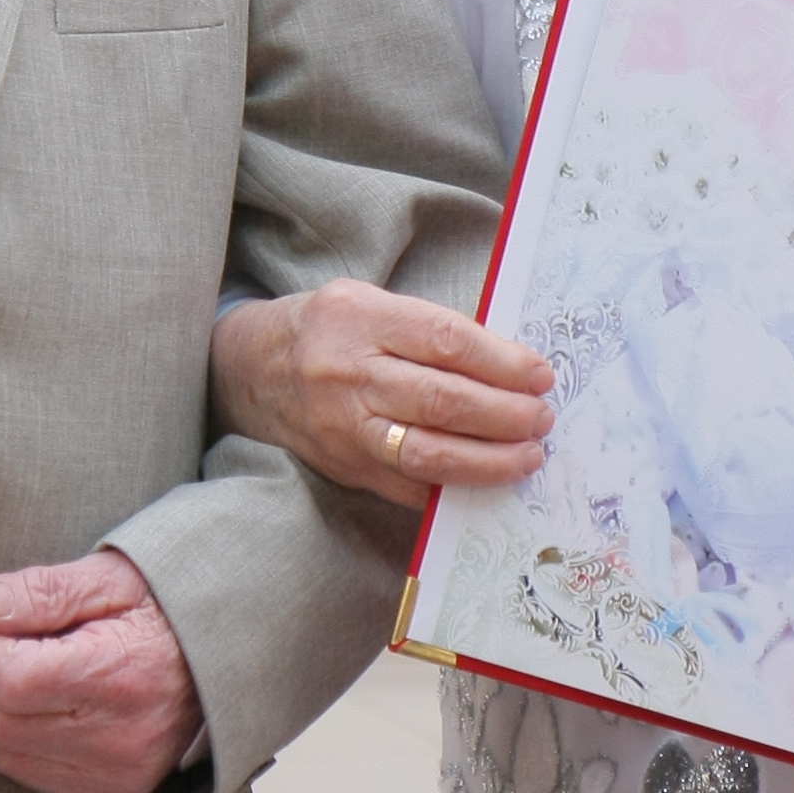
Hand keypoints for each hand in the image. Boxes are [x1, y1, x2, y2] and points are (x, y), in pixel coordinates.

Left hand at [0, 550, 204, 792]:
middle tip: (29, 645)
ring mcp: (113, 773)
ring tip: (48, 676)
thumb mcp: (111, 580)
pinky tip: (59, 709)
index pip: (9, 676)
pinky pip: (26, 772)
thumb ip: (41, 591)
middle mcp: (116, 737)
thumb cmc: (164, 612)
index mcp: (117, 674)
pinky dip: (26, 739)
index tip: (3, 620)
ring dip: (5, 709)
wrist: (227, 663)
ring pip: (2, 748)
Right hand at [210, 277, 553, 503]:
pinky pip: (407, 486)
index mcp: (359, 316)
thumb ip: (429, 330)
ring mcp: (344, 426)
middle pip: (442, 399)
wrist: (251, 371)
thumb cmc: (328, 331)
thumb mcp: (369, 304)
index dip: (502, 362)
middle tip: (542, 419)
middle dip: (504, 415)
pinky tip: (486, 485)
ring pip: (427, 451)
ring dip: (488, 460)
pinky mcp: (345, 466)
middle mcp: (347, 373)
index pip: (446, 340)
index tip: (541, 375)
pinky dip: (453, 489)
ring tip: (527, 456)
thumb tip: (510, 365)